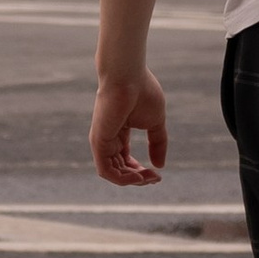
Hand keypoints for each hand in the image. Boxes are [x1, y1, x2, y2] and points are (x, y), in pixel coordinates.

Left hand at [92, 69, 168, 185]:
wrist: (128, 76)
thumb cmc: (142, 92)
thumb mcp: (156, 122)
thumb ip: (158, 143)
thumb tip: (160, 166)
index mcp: (119, 131)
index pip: (125, 159)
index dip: (141, 171)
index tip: (158, 175)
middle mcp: (108, 138)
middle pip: (120, 169)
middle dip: (138, 178)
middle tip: (155, 178)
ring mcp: (101, 141)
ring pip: (113, 173)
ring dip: (132, 180)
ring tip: (148, 178)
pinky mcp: (98, 142)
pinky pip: (106, 170)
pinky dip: (122, 178)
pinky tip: (138, 177)